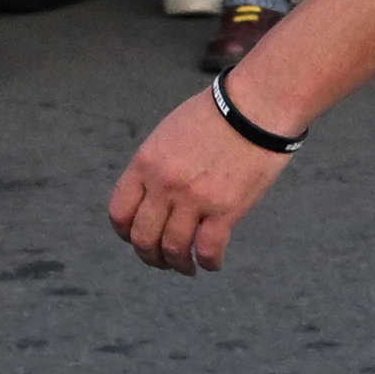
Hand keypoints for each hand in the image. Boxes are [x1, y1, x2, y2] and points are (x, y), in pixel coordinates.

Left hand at [110, 87, 289, 274]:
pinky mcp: (225, 210)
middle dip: (150, 256)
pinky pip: (209, 250)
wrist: (255, 106)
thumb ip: (156, 164)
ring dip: (178, 264)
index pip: (119, 211)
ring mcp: (194, 199)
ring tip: (187, 267)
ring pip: (174, 249)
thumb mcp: (169, 132)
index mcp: (145, 163)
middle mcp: (164, 184)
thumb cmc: (217, 113)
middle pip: (143, 237)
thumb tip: (152, 194)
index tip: (136, 238)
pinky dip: (209, 263)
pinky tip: (212, 263)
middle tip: (162, 261)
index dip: (125, 233)